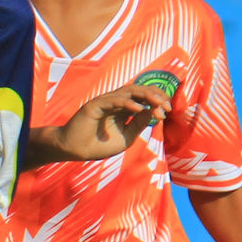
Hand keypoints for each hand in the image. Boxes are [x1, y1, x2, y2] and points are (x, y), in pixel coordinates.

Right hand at [42, 83, 171, 164]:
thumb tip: (153, 111)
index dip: (157, 102)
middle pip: (139, 90)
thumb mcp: (126, 137)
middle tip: (166, 106)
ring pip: (128, 90)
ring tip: (157, 103)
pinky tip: (138, 108)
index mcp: (123, 108)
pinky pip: (114, 100)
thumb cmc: (99, 145)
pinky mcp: (95, 104)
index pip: (143, 98)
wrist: (75, 150)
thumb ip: (139, 124)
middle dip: (155, 96)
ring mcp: (105, 101)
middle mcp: (115, 101)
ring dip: (145, 96)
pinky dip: (127, 103)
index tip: (166, 113)